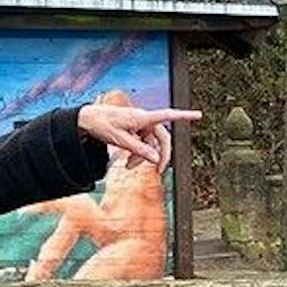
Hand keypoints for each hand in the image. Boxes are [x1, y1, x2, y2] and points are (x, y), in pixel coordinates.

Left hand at [75, 103, 200, 172]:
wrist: (88, 119)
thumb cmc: (102, 125)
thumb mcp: (120, 141)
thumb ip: (139, 150)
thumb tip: (156, 159)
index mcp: (142, 117)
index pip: (167, 115)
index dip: (183, 116)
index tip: (198, 115)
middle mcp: (144, 119)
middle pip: (161, 137)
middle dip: (160, 154)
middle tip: (158, 171)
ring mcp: (140, 124)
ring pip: (151, 143)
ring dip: (143, 156)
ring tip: (128, 166)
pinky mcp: (135, 129)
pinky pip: (143, 143)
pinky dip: (137, 153)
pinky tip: (127, 161)